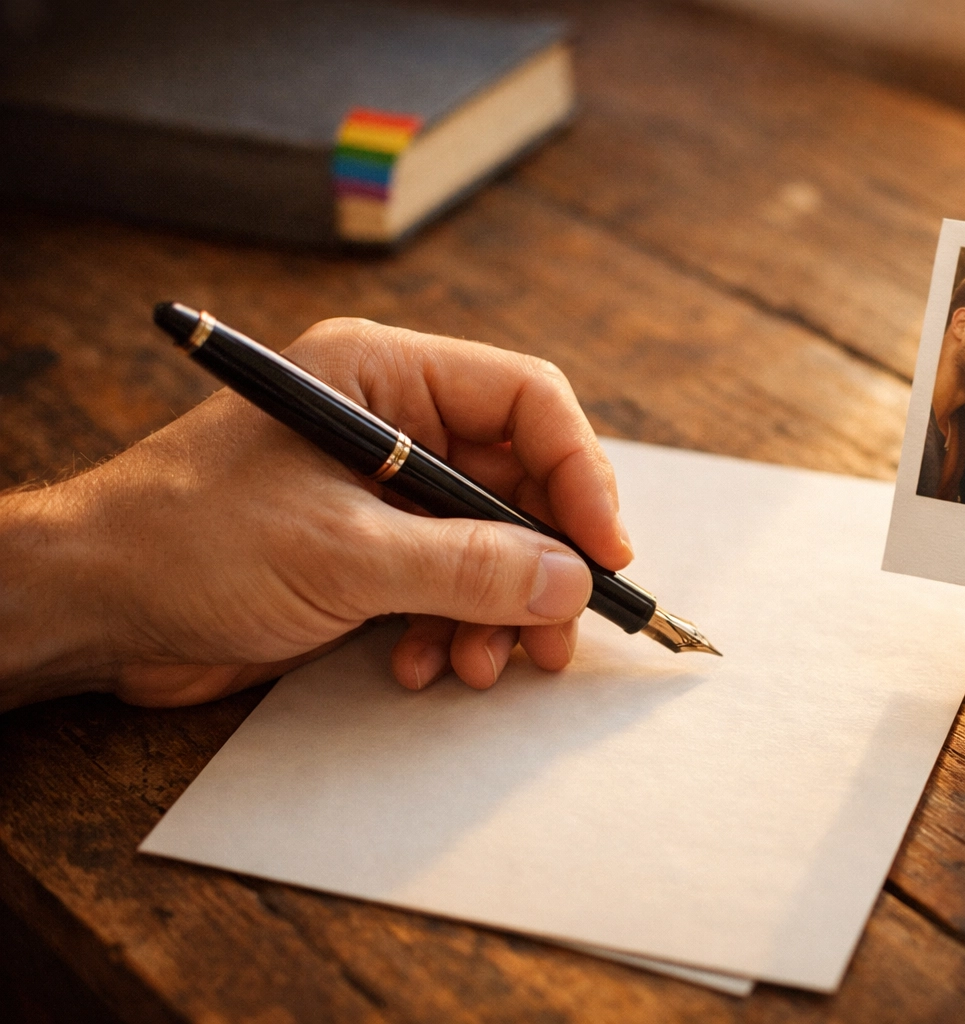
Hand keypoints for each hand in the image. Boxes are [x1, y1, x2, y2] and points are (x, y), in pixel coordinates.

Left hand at [0, 318, 631, 709]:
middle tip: (560, 633)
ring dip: (500, 609)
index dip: (579, 473)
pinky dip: (456, 627)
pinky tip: (428, 666)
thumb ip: (467, 567)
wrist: (89, 609)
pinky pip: (450, 582)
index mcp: (385, 375)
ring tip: (483, 665)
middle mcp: (392, 422)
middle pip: (518, 480)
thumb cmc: (186, 545)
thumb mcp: (341, 555)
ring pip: (492, 541)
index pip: (526, 400)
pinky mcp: (368, 550)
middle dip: (542, 562)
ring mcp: (380, 490)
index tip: (604, 552)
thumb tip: (571, 581)